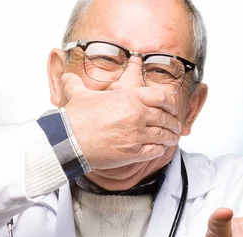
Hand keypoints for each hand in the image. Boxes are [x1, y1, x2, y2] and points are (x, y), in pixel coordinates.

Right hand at [62, 73, 182, 168]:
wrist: (68, 141)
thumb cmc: (74, 119)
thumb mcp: (78, 95)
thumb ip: (76, 84)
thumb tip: (66, 78)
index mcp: (129, 97)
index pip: (161, 97)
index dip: (170, 103)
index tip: (172, 108)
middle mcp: (137, 114)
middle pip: (165, 118)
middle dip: (173, 123)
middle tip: (176, 126)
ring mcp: (137, 134)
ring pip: (163, 135)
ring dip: (170, 137)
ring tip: (172, 138)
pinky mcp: (134, 152)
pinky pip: (155, 151)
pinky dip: (161, 150)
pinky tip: (161, 149)